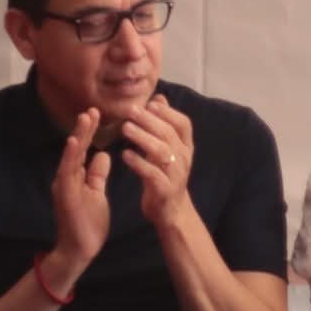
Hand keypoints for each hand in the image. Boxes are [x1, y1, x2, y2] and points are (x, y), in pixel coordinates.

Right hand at [49, 107, 110, 267]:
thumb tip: (103, 154)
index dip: (89, 132)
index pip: (83, 150)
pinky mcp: (64, 196)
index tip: (97, 114)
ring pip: (70, 157)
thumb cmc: (88, 222)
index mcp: (75, 177)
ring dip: (78, 138)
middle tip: (93, 109)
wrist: (79, 250)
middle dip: (83, 129)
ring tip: (86, 118)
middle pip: (75, 149)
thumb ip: (96, 174)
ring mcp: (64, 187)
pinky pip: (67, 174)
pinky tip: (75, 143)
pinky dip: (71, 158)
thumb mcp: (96, 193)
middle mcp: (66, 178)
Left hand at [121, 95, 194, 228]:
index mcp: (186, 147)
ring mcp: (176, 174)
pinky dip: (138, 163)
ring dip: (143, 138)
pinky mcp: (164, 189)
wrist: (172, 211)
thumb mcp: (169, 149)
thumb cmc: (167, 176)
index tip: (150, 103)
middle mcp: (184, 158)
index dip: (168, 112)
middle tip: (130, 111)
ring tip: (125, 128)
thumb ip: (164, 125)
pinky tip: (125, 155)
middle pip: (169, 134)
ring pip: (161, 152)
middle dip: (150, 120)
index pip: (183, 124)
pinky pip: (152, 174)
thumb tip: (159, 98)